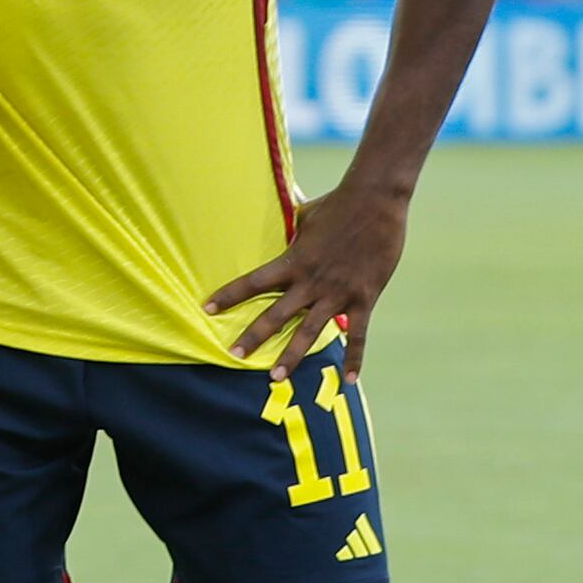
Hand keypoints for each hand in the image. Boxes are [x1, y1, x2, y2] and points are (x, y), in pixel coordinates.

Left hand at [208, 177, 409, 378]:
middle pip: (276, 314)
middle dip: (253, 336)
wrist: (376, 201)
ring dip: (292, 356)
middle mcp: (311, 281)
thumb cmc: (338, 204)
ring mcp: (338, 293)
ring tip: (275, 376)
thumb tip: (278, 220)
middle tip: (232, 355)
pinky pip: (359, 335)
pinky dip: (354, 359)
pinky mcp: (364, 298)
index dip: (229, 296)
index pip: (253, 282)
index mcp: (293, 261)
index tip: (206, 309)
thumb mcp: (305, 216)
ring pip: (310, 331)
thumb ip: (291, 231)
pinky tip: (349, 380)